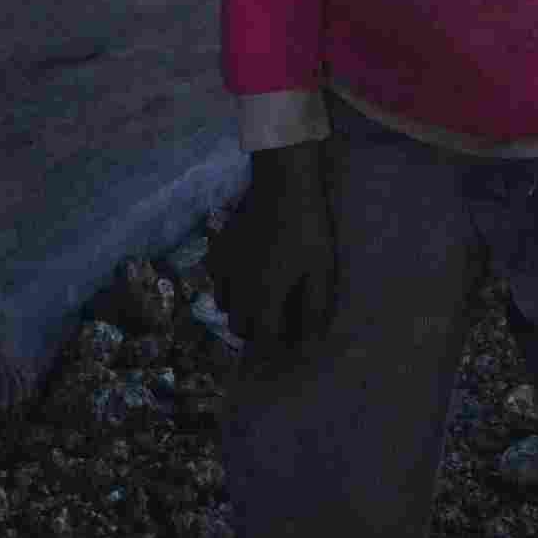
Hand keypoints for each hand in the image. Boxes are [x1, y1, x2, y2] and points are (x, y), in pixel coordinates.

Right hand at [218, 145, 338, 360]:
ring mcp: (224, 269)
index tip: (290, 347)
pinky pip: (216, 278)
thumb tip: (309, 343)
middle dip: (257, 333)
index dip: (277, 351)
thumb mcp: (321, 272)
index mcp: (264, 299)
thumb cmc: (307, 231)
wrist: (283, 187)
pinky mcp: (219, 249)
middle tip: (279, 324)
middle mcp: (238, 290)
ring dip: (241, 310)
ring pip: (224, 306)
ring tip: (261, 301)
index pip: (264, 341)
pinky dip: (227, 284)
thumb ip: (314, 310)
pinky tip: (243, 274)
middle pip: (240, 327)